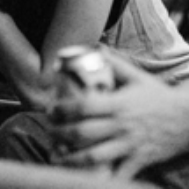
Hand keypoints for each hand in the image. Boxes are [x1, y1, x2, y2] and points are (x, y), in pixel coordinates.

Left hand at [50, 51, 188, 178]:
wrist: (188, 119)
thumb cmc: (158, 96)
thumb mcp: (137, 77)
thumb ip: (115, 63)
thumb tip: (95, 48)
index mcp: (117, 104)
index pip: (83, 106)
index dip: (63, 109)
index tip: (51, 110)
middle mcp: (121, 126)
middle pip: (84, 132)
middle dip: (61, 134)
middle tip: (49, 132)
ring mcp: (130, 145)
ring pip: (96, 157)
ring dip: (74, 159)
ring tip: (59, 157)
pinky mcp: (140, 161)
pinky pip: (119, 174)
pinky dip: (102, 178)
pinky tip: (86, 176)